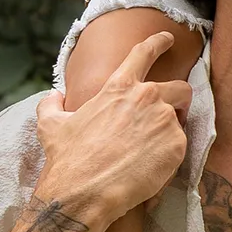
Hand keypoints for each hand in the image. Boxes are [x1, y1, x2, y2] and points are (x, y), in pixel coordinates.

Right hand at [36, 32, 190, 228]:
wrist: (84, 192)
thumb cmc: (68, 159)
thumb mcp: (51, 126)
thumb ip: (51, 105)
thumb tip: (53, 96)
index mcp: (119, 88)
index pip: (143, 54)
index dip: (158, 43)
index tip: (167, 39)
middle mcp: (147, 97)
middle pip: (180, 88)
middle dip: (179, 101)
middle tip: (169, 117)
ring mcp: (165, 120)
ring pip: (180, 122)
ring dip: (170, 134)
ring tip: (151, 153)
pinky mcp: (177, 145)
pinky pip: (180, 147)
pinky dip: (169, 157)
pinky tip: (151, 169)